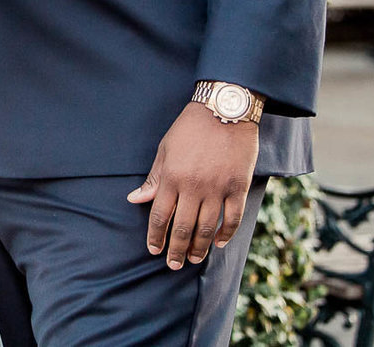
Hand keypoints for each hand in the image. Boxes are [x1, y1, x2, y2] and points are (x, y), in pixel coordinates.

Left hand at [127, 102, 258, 269]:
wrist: (224, 110)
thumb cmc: (190, 128)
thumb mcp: (165, 149)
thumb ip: (154, 178)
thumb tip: (136, 200)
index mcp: (171, 176)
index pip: (160, 215)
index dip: (156, 236)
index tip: (154, 250)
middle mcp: (193, 186)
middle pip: (182, 227)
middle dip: (176, 249)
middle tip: (174, 264)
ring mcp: (217, 187)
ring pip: (207, 227)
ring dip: (199, 247)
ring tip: (193, 258)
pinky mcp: (238, 186)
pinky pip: (232, 217)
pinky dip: (226, 233)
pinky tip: (219, 243)